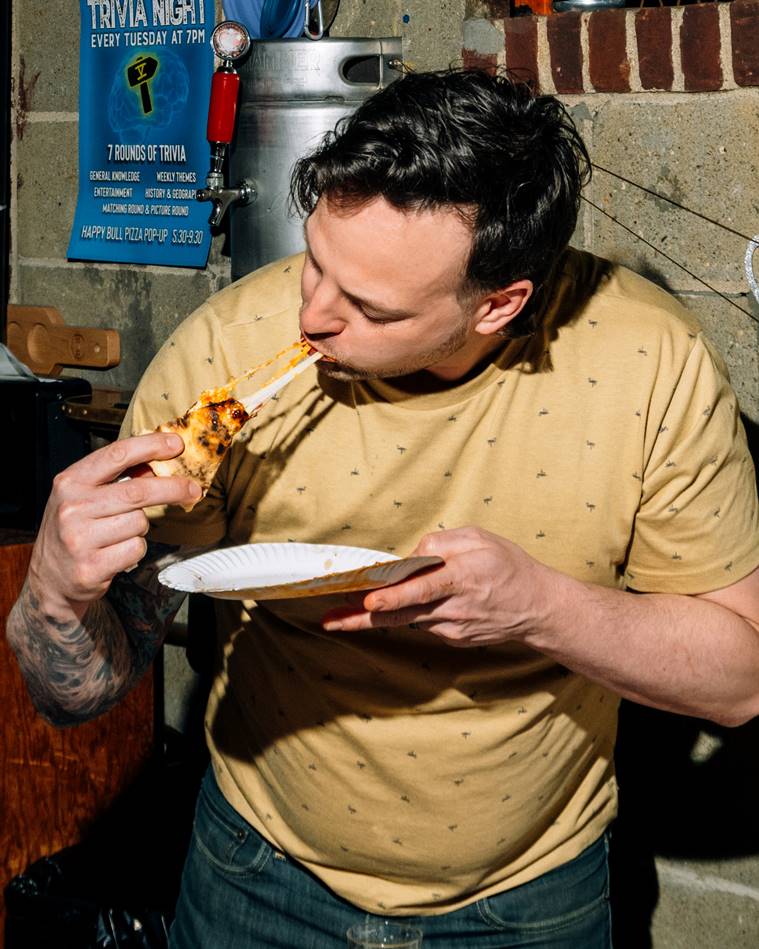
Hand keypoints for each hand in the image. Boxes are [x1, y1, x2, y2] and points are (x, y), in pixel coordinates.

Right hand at [29, 434, 199, 616]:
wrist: (50, 578)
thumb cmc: (74, 530)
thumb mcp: (83, 496)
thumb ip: (116, 479)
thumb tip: (156, 464)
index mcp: (70, 482)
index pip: (117, 454)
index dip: (151, 446)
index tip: (176, 444)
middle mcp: (72, 507)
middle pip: (138, 491)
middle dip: (172, 488)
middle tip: (193, 489)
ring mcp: (80, 538)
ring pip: (140, 522)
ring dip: (141, 527)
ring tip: (119, 534)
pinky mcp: (91, 567)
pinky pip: (136, 548)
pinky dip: (135, 549)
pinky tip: (116, 552)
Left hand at [321, 526, 553, 646]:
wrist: (538, 607)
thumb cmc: (508, 566)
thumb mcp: (480, 538)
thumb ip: (442, 542)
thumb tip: (410, 556)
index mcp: (462, 578)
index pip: (422, 589)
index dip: (394, 596)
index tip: (369, 600)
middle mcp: (455, 608)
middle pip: (401, 613)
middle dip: (362, 618)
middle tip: (330, 621)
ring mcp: (453, 628)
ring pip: (408, 618)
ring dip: (378, 614)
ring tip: (342, 614)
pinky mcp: (453, 639)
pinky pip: (423, 621)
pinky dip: (410, 611)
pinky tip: (405, 604)